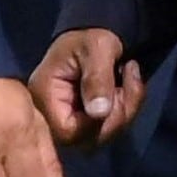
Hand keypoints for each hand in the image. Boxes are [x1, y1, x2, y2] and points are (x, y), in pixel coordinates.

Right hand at [32, 26, 145, 146]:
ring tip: (130, 78)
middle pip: (87, 138)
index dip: (97, 121)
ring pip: (102, 136)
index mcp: (45, 96)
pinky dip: (126, 111)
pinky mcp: (82, 124)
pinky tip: (127, 88)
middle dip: (119, 113)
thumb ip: (97, 79)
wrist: (92, 37)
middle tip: (131, 79)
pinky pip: (107, 131)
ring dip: (126, 110)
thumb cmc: (90, 38)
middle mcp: (50, 116)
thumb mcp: (97, 49)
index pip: (68, 130)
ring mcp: (66, 122)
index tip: (117, 90)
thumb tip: (99, 113)